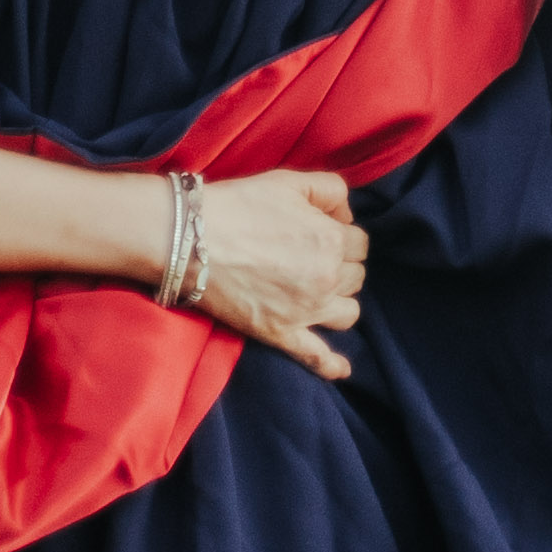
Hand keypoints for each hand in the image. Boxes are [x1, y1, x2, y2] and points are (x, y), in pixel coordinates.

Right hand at [178, 167, 367, 379]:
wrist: (191, 239)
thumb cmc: (239, 206)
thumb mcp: (290, 181)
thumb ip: (331, 191)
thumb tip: (347, 216)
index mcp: (331, 240)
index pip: (360, 243)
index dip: (342, 235)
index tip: (321, 232)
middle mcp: (327, 278)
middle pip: (356, 276)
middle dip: (341, 265)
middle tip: (312, 256)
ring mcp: (306, 311)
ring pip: (348, 313)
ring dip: (339, 301)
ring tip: (319, 291)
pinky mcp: (281, 334)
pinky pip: (316, 357)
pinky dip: (331, 365)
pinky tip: (342, 370)